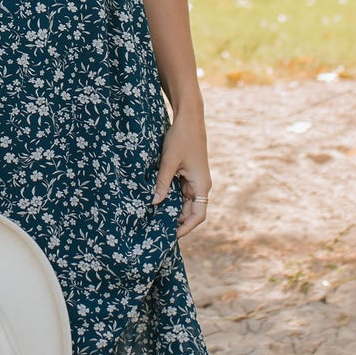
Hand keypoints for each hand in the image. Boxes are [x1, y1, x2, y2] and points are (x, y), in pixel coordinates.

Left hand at [152, 106, 211, 234]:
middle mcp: (201, 185)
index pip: (198, 216)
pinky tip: (157, 203)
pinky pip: (181, 193)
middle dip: (176, 222)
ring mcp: (195, 180)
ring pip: (185, 203)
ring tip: (154, 220)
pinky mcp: (188, 174)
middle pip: (191, 212)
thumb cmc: (181, 137)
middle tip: (157, 231)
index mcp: (201, 184)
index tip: (170, 236)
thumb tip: (154, 203)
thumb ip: (162, 183)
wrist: (189, 118)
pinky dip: (171, 199)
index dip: (185, 228)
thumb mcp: (169, 161)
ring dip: (172, 211)